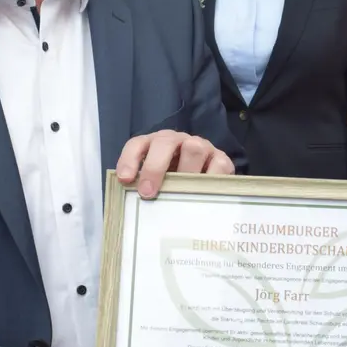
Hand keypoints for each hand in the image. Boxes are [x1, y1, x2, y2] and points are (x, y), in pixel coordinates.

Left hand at [116, 129, 232, 198]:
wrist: (208, 186)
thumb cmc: (174, 186)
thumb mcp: (157, 185)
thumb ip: (145, 189)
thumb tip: (131, 205)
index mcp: (156, 144)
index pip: (138, 144)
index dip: (129, 159)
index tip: (125, 179)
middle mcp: (178, 141)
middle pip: (164, 142)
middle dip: (154, 167)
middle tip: (148, 193)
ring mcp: (202, 147)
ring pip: (193, 148)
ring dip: (184, 172)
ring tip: (179, 194)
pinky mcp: (221, 159)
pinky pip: (218, 164)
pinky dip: (210, 178)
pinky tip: (203, 194)